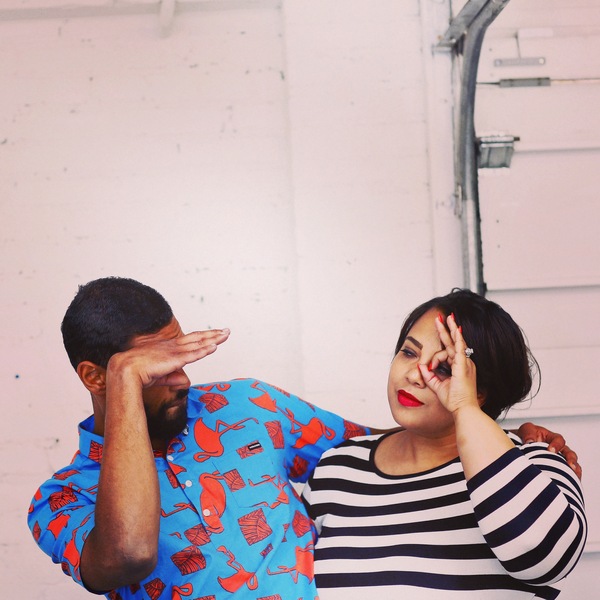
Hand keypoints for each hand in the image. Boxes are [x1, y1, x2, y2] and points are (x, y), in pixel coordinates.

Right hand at [108, 328, 229, 388]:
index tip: (215, 335)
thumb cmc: (138, 374)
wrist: (124, 371)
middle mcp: (172, 346)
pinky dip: (204, 350)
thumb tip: (186, 380)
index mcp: (168, 348)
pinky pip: (192, 354)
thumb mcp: (160, 376)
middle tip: (226, 330)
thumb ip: (174, 377)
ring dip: (213, 339)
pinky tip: (214, 347)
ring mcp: (174, 351)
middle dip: (213, 334)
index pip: (190, 340)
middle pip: (197, 338)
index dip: (203, 337)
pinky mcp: (173, 359)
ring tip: (226, 334)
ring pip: (198, 343)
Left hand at [419, 313, 479, 414]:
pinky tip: (455, 329)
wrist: (463, 409)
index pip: (447, 353)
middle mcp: (464, 363)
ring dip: (449, 329)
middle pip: (453, 342)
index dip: (436, 356)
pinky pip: (459, 348)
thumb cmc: (454, 400)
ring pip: (453, 343)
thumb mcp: (436, 385)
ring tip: (444, 318)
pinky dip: (457, 338)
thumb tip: (420, 366)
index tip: (429, 365)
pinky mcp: (464, 365)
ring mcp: (465, 363)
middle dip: (446, 329)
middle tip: (441, 317)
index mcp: (459, 367)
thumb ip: (428, 375)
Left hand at [517, 422, 581, 478]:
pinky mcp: (560, 471)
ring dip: (574, 471)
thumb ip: (529, 434)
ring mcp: (561, 460)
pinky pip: (569, 475)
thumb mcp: (527, 430)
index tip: (550, 450)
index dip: (556, 445)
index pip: (559, 440)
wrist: (522, 445)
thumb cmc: (527, 436)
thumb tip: (529, 442)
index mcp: (553, 438)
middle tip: (569, 465)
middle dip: (571, 460)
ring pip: (572, 465)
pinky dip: (571, 479)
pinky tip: (570, 485)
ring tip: (574, 476)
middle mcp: (560, 450)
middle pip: (570, 454)